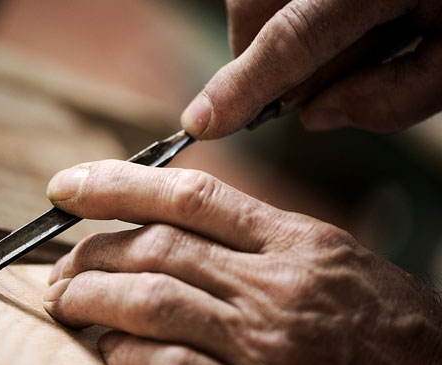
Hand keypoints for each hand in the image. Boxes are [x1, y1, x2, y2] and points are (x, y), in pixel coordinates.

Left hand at [44, 160, 441, 364]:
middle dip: (93, 253)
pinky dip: (129, 356)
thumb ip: (250, 237)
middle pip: (157, 249)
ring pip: (154, 302)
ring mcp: (266, 343)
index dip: (118, 183)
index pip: (189, 195)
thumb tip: (169, 223)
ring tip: (66, 301)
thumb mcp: (322, 254)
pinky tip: (110, 349)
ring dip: (94, 300)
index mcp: (292, 240)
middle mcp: (274, 285)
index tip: (66, 186)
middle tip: (60, 267)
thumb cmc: (379, 316)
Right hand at [180, 0, 441, 137]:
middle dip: (262, 59)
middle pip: (255, 9)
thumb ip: (392, 98)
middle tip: (306, 82)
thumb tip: (317, 117)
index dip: (242, 87)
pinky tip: (340, 15)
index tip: (202, 124)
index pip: (291, 39)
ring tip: (344, 38)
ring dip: (276, 32)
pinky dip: (285, 9)